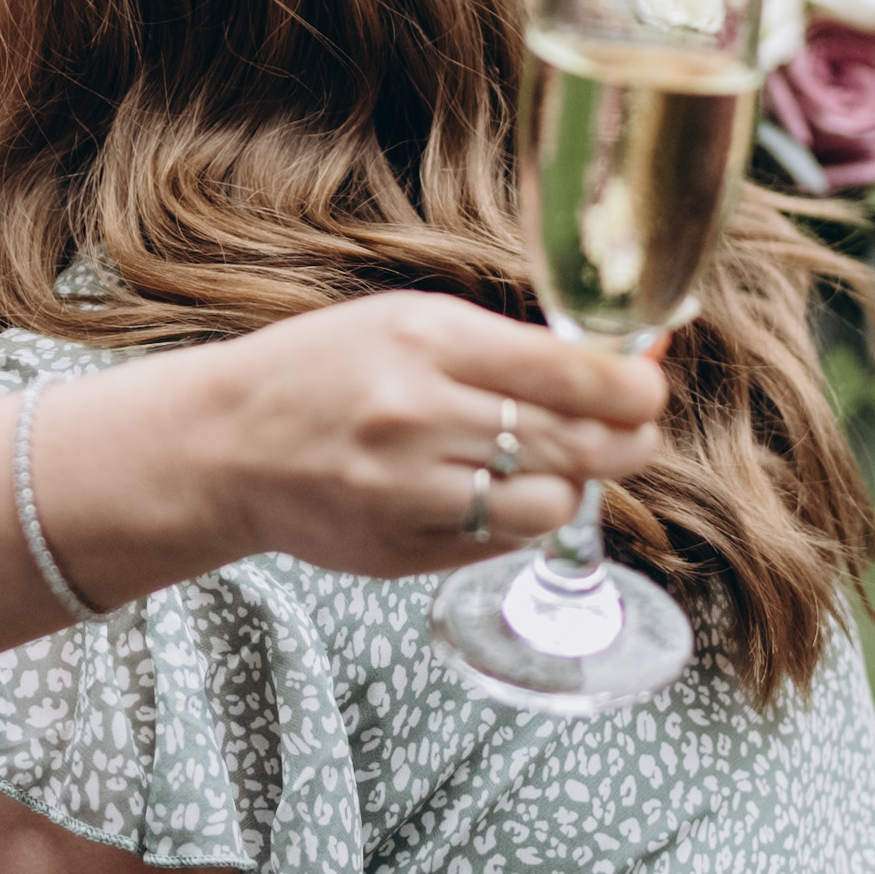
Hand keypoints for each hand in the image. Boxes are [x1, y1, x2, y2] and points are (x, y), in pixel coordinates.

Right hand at [147, 290, 666, 581]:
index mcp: (427, 342)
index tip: (650, 387)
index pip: (568, 373)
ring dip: (572, 487)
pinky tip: (502, 495)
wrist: (224, 445)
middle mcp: (421, 416)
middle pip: (572, 441)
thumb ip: (500, 348)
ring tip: (559, 467)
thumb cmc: (322, 373)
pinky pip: (502, 541)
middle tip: (636, 433)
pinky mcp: (404, 547)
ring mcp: (411, 490)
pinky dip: (521, 521)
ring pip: (549, 503)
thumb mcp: (405, 326)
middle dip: (625, 439)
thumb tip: (609, 367)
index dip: (631, 387)